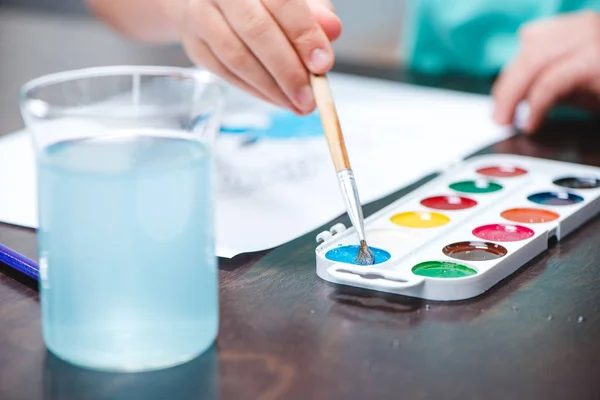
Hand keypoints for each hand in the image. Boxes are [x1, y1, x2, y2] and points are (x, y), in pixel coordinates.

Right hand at [180, 0, 341, 114]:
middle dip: (287, 70)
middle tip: (310, 98)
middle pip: (256, 31)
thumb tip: (332, 30)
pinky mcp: (194, 44)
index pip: (282, 1)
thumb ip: (314, 13)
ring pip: (237, 57)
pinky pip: (225, 73)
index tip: (322, 65)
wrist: (213, 1)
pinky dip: (255, 91)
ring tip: (297, 105)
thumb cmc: (262, 1)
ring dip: (271, 88)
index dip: (304, 35)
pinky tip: (277, 99)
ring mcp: (200, 15)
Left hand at [493, 11, 599, 132]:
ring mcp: (594, 38)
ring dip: (513, 94)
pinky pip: (552, 82)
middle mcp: (587, 26)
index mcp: (582, 27)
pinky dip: (535, 105)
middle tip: (499, 117)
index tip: (502, 100)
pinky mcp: (595, 62)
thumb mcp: (585, 84)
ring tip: (508, 120)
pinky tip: (532, 123)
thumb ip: (555, 82)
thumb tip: (519, 98)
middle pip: (530, 50)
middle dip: (507, 86)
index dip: (512, 72)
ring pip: (534, 61)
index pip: (533, 41)